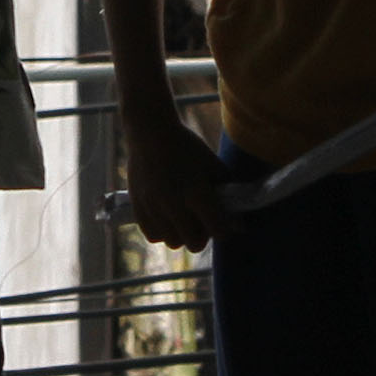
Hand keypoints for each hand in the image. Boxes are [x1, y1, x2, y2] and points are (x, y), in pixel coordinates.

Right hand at [120, 104, 229, 251]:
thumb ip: (227, 192)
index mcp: (196, 191)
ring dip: (182, 235)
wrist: (150, 132)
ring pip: (173, 242)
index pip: (218, 229)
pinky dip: (163, 232)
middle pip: (195, 243)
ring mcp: (153, 206)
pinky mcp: (138, 206)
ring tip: (184, 219)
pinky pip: (153, 235)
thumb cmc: (186, 146)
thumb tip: (237, 224)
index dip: (226, 229)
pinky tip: (167, 218)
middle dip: (204, 235)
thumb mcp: (213, 164)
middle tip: (203, 221)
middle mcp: (173, 203)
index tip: (225, 222)